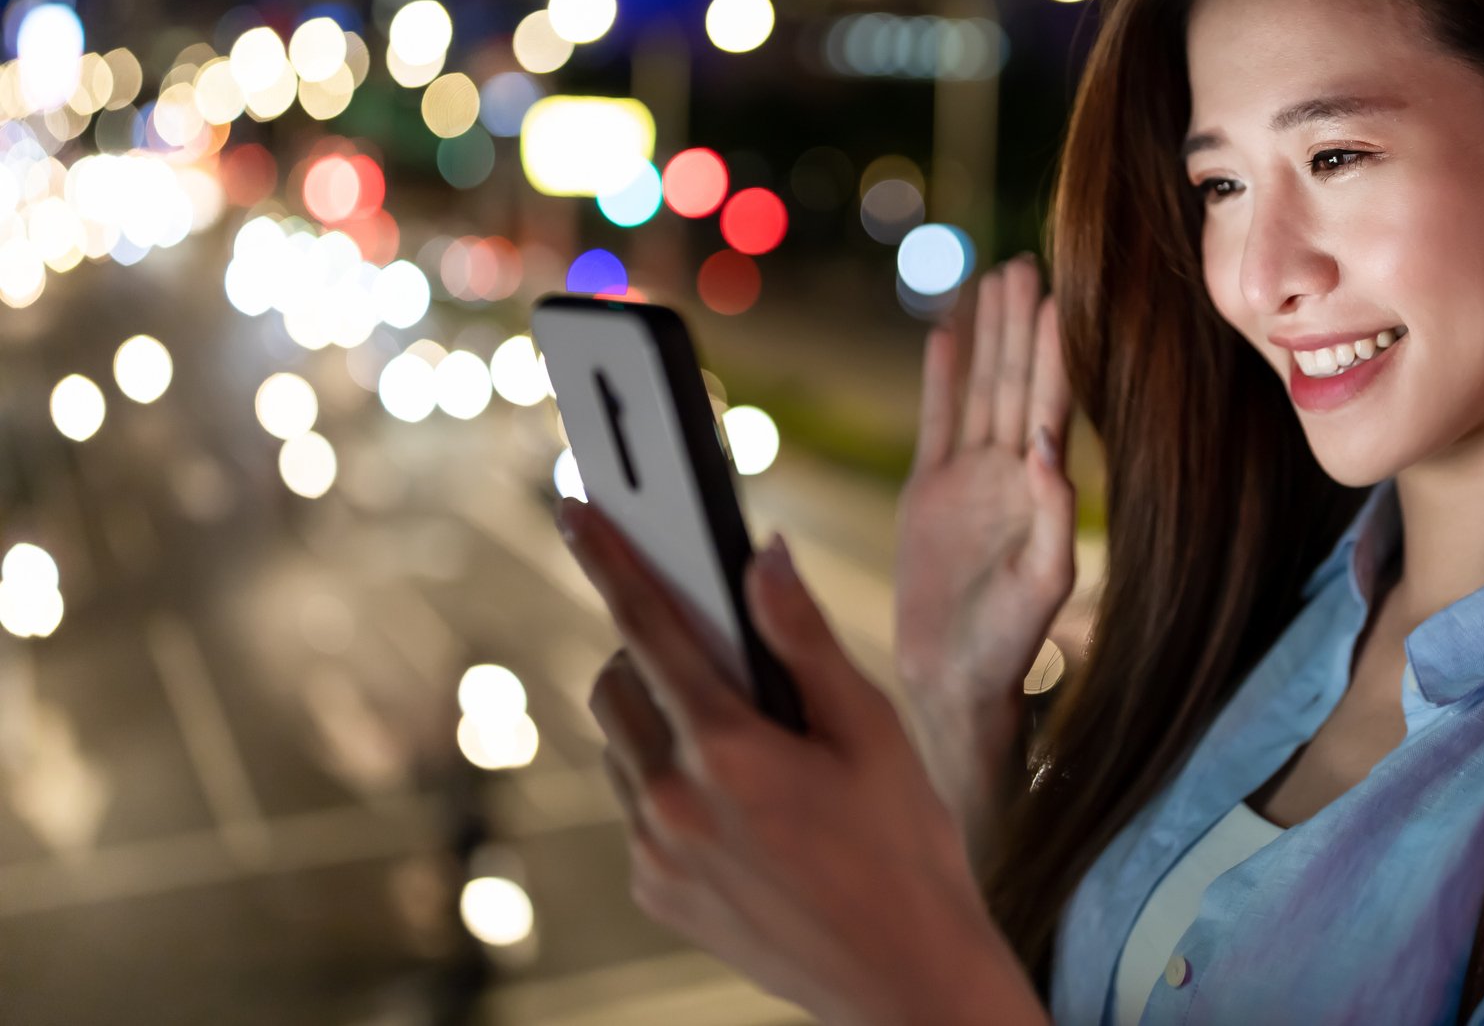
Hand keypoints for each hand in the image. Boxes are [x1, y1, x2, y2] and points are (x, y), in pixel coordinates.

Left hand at [555, 499, 1045, 1025]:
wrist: (903, 976)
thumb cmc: (904, 845)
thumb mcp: (872, 730)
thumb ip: (804, 638)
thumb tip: (761, 558)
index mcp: (730, 750)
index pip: (650, 628)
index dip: (610, 559)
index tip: (575, 509)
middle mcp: (674, 803)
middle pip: (615, 685)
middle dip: (647, 651)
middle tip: (716, 654)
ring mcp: (656, 855)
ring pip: (621, 749)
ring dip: (658, 720)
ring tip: (742, 737)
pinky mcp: (654, 893)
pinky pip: (636, 809)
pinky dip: (668, 782)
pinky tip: (741, 803)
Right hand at [893, 253, 1077, 708]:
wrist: (955, 679)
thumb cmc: (1008, 644)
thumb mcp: (1041, 583)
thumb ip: (1051, 517)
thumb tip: (1050, 451)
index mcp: (1039, 489)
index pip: (1049, 405)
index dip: (1052, 351)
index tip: (1058, 295)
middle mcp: (1007, 473)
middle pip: (1014, 382)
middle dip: (1018, 324)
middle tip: (1023, 264)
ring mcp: (968, 478)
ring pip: (977, 390)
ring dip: (984, 337)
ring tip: (988, 280)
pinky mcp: (929, 491)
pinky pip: (936, 420)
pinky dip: (940, 378)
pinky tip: (944, 333)